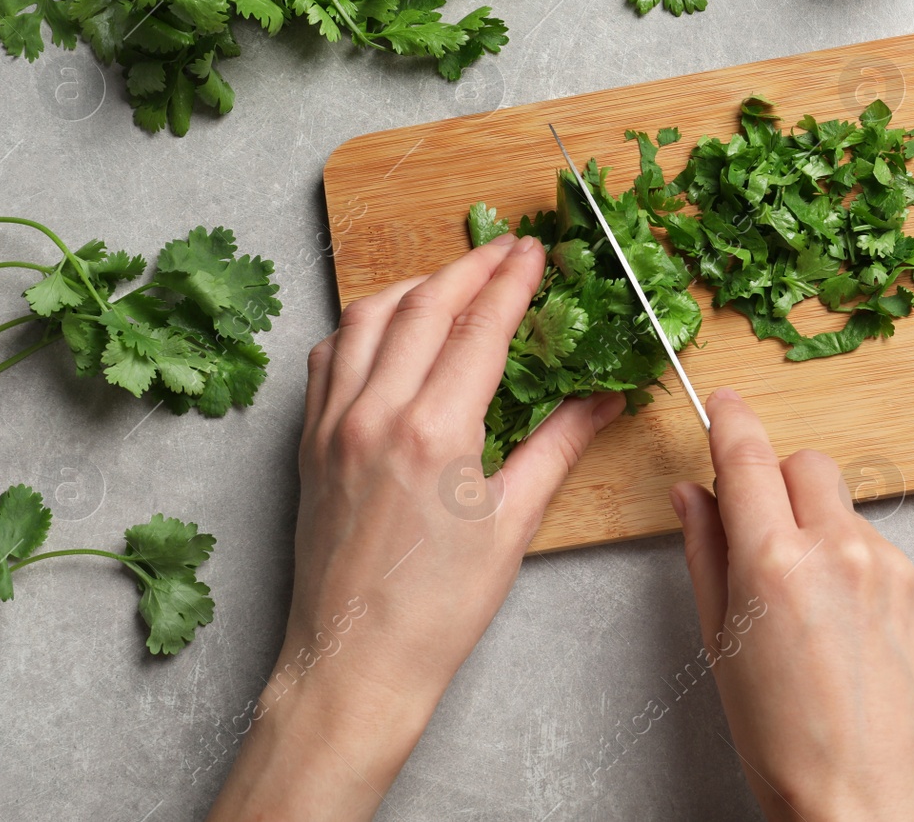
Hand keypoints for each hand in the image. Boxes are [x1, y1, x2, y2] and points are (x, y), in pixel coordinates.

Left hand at [208, 234, 624, 821]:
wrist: (353, 664)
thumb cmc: (438, 609)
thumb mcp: (514, 523)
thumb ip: (559, 446)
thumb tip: (604, 399)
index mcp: (435, 431)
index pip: (480, 327)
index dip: (513, 281)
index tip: (536, 253)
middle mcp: (375, 413)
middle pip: (424, 305)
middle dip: (469, 267)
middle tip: (506, 250)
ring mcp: (332, 423)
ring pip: (366, 317)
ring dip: (413, 285)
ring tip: (451, 278)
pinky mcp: (309, 442)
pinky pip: (328, 355)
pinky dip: (361, 324)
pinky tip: (386, 328)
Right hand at [671, 388, 913, 821]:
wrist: (871, 802)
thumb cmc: (786, 744)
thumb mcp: (721, 645)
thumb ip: (706, 553)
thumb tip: (691, 494)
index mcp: (773, 563)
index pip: (747, 456)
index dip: (731, 419)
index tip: (723, 402)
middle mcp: (838, 550)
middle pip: (805, 463)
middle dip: (778, 480)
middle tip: (762, 532)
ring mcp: (890, 566)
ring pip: (844, 508)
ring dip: (820, 528)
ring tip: (809, 607)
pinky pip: (879, 547)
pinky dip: (856, 565)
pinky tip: (846, 627)